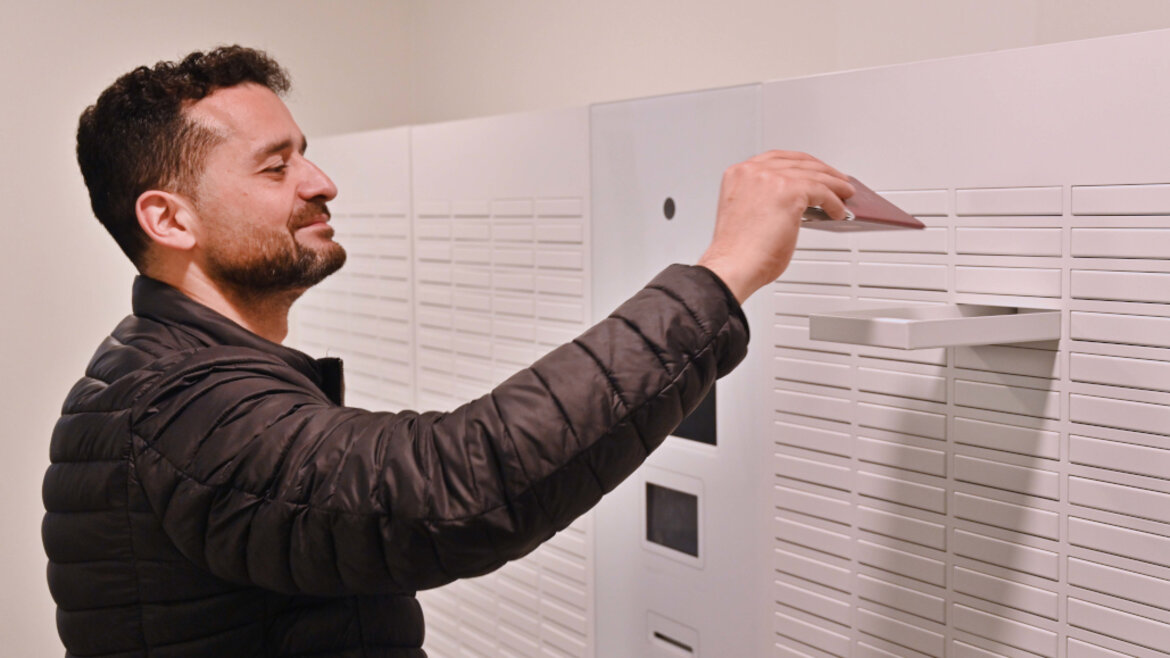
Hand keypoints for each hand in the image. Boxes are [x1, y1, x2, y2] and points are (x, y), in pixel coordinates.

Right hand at [697, 151, 854, 303]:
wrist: (733, 266)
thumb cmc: (737, 251)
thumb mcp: (748, 212)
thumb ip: (767, 199)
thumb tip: (798, 202)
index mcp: (739, 174)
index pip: (777, 158)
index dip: (801, 163)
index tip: (814, 168)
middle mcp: (754, 171)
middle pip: (799, 162)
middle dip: (823, 171)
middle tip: (837, 180)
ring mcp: (771, 179)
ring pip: (814, 175)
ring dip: (835, 185)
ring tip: (845, 194)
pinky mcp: (790, 192)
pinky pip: (822, 192)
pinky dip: (834, 202)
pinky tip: (838, 211)